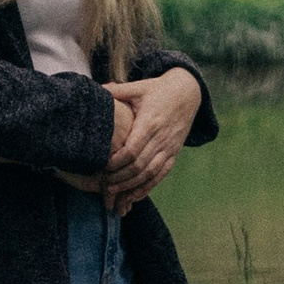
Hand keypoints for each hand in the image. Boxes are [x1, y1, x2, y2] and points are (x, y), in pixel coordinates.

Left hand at [100, 68, 200, 209]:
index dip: (117, 161)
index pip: (133, 149)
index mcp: (150, 122)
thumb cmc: (159, 91)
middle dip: (121, 178)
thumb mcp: (138, 87)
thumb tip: (96, 89)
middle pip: (140, 165)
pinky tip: (134, 196)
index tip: (103, 166)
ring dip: (131, 186)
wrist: (188, 94)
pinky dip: (147, 187)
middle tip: (103, 185)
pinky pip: (161, 175)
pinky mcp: (174, 154)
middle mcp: (161, 138)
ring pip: (150, 173)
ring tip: (114, 193)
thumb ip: (117, 91)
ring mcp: (169, 148)